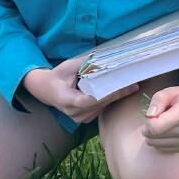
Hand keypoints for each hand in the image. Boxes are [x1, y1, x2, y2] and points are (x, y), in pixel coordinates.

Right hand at [22, 56, 138, 123]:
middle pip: (98, 104)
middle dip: (116, 94)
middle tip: (133, 85)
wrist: (45, 90)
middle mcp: (72, 112)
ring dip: (115, 97)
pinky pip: (100, 109)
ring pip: (101, 107)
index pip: (87, 100)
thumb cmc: (57, 76)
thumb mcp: (68, 66)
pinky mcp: (84, 119)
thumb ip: (84, 64)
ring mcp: (78, 118)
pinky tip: (121, 91)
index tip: (119, 89)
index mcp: (66, 99)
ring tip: (131, 87)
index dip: (103, 96)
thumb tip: (103, 59)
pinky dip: (109, 100)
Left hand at [142, 84, 178, 152]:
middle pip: (153, 137)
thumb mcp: (168, 92)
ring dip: (153, 135)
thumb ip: (158, 100)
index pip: (155, 127)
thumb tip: (149, 116)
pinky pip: (161, 148)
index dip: (148, 121)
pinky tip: (167, 130)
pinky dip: (159, 140)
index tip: (153, 113)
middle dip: (148, 128)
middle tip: (157, 118)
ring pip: (155, 144)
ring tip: (163, 123)